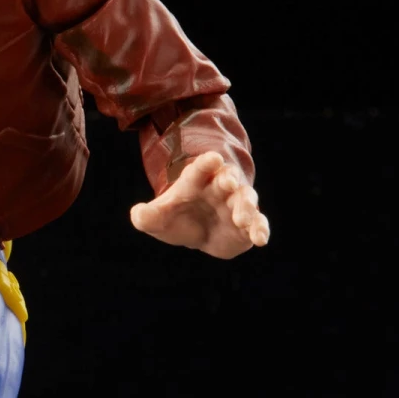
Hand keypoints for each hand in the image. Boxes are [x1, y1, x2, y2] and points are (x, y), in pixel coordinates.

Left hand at [130, 151, 269, 258]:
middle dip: (227, 179)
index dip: (205, 164)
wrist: (197, 232)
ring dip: (245, 206)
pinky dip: (260, 229)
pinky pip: (258, 223)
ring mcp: (236, 205)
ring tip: (241, 219)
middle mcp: (219, 189)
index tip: (211, 158)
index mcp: (195, 182)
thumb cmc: (177, 219)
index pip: (199, 169)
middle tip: (226, 183)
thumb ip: (146, 216)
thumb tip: (137, 214)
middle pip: (226, 178)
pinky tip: (260, 239)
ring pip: (245, 199)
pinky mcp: (248, 224)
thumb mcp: (156, 219)